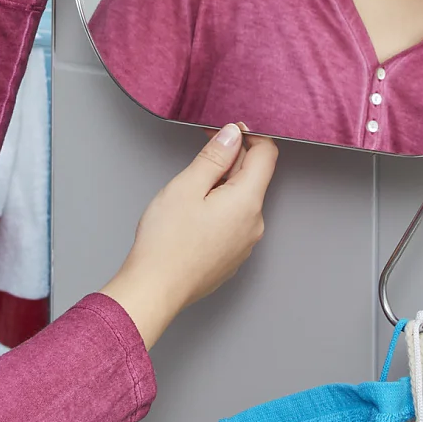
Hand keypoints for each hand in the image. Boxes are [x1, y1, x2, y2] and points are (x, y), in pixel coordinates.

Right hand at [98, 124, 278, 348]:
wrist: (155, 290)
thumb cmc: (166, 241)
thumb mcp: (187, 186)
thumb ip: (215, 156)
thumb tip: (234, 134)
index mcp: (248, 201)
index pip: (267, 155)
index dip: (249, 135)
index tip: (225, 130)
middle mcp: (254, 224)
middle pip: (253, 177)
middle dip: (231, 159)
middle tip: (199, 153)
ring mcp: (244, 244)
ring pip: (241, 200)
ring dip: (223, 184)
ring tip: (190, 188)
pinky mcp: (231, 257)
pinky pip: (233, 222)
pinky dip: (219, 208)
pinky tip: (192, 214)